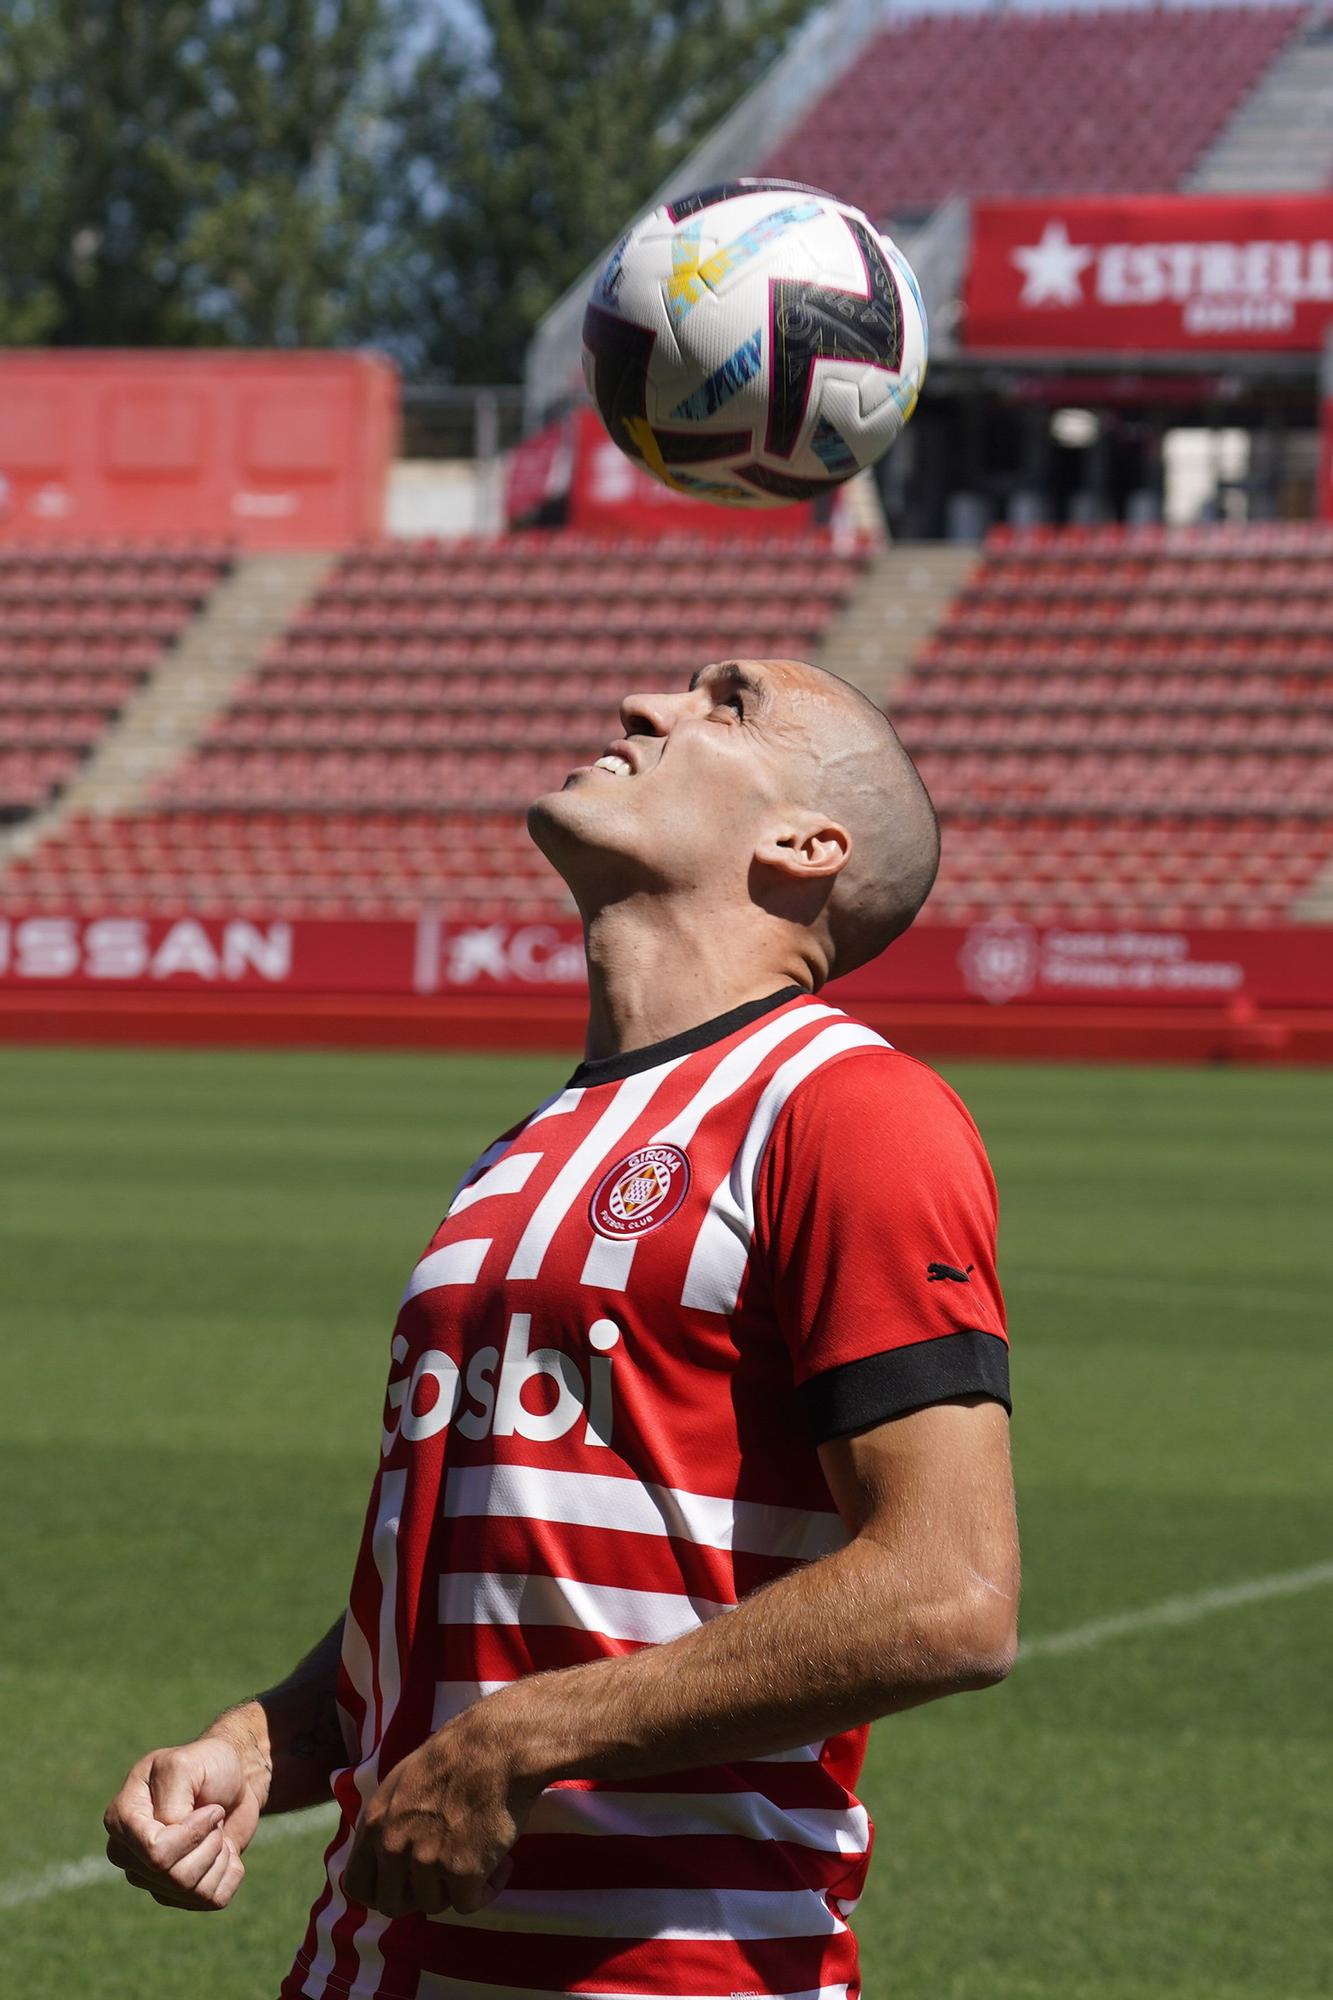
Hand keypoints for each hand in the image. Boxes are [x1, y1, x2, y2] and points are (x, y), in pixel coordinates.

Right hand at [103, 1733, 263, 1911]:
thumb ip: (171, 1801)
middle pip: (173, 1876)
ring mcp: (150, 1878)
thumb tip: (168, 1841)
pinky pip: (212, 1900)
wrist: (234, 1779)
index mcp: (121, 1819)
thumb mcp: (186, 1766)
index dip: (191, 1834)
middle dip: (209, 1843)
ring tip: (216, 1830)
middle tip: (214, 1816)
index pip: (154, 1852)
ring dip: (220, 1855)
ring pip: (192, 1891)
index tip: (210, 1808)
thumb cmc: (207, 1766)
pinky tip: (224, 1850)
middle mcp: (129, 1854)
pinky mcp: (179, 1894)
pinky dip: (231, 1872)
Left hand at [343, 1703, 540, 1918]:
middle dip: (419, 1896)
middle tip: (444, 1877)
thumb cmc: (455, 1756)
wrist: (498, 1747)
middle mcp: (394, 1846)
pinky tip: (500, 1865)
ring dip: (455, 1889)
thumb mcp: (402, 1782)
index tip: (403, 1886)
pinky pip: (469, 1904)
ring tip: (478, 1858)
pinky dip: (487, 1889)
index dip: (380, 1892)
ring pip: (433, 1905)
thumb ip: (387, 1821)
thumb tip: (384, 1854)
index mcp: (375, 1824)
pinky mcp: (461, 1872)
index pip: (358, 1886)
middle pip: (393, 1904)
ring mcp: (426, 1862)